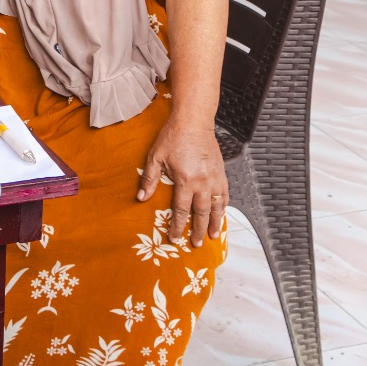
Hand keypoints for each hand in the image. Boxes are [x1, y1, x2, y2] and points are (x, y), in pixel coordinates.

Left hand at [137, 118, 227, 247]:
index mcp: (185, 180)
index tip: (175, 238)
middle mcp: (202, 183)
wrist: (193, 121)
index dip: (177, 226)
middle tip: (196, 244)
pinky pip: (225, 194)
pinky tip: (221, 214)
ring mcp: (214, 178)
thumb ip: (150, 179)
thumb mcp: (155, 157)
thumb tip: (141, 198)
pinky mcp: (221, 172)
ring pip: (216, 207)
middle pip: (201, 213)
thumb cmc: (173, 137)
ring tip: (213, 236)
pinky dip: (224, 207)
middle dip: (198, 230)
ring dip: (215, 223)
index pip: (180, 210)